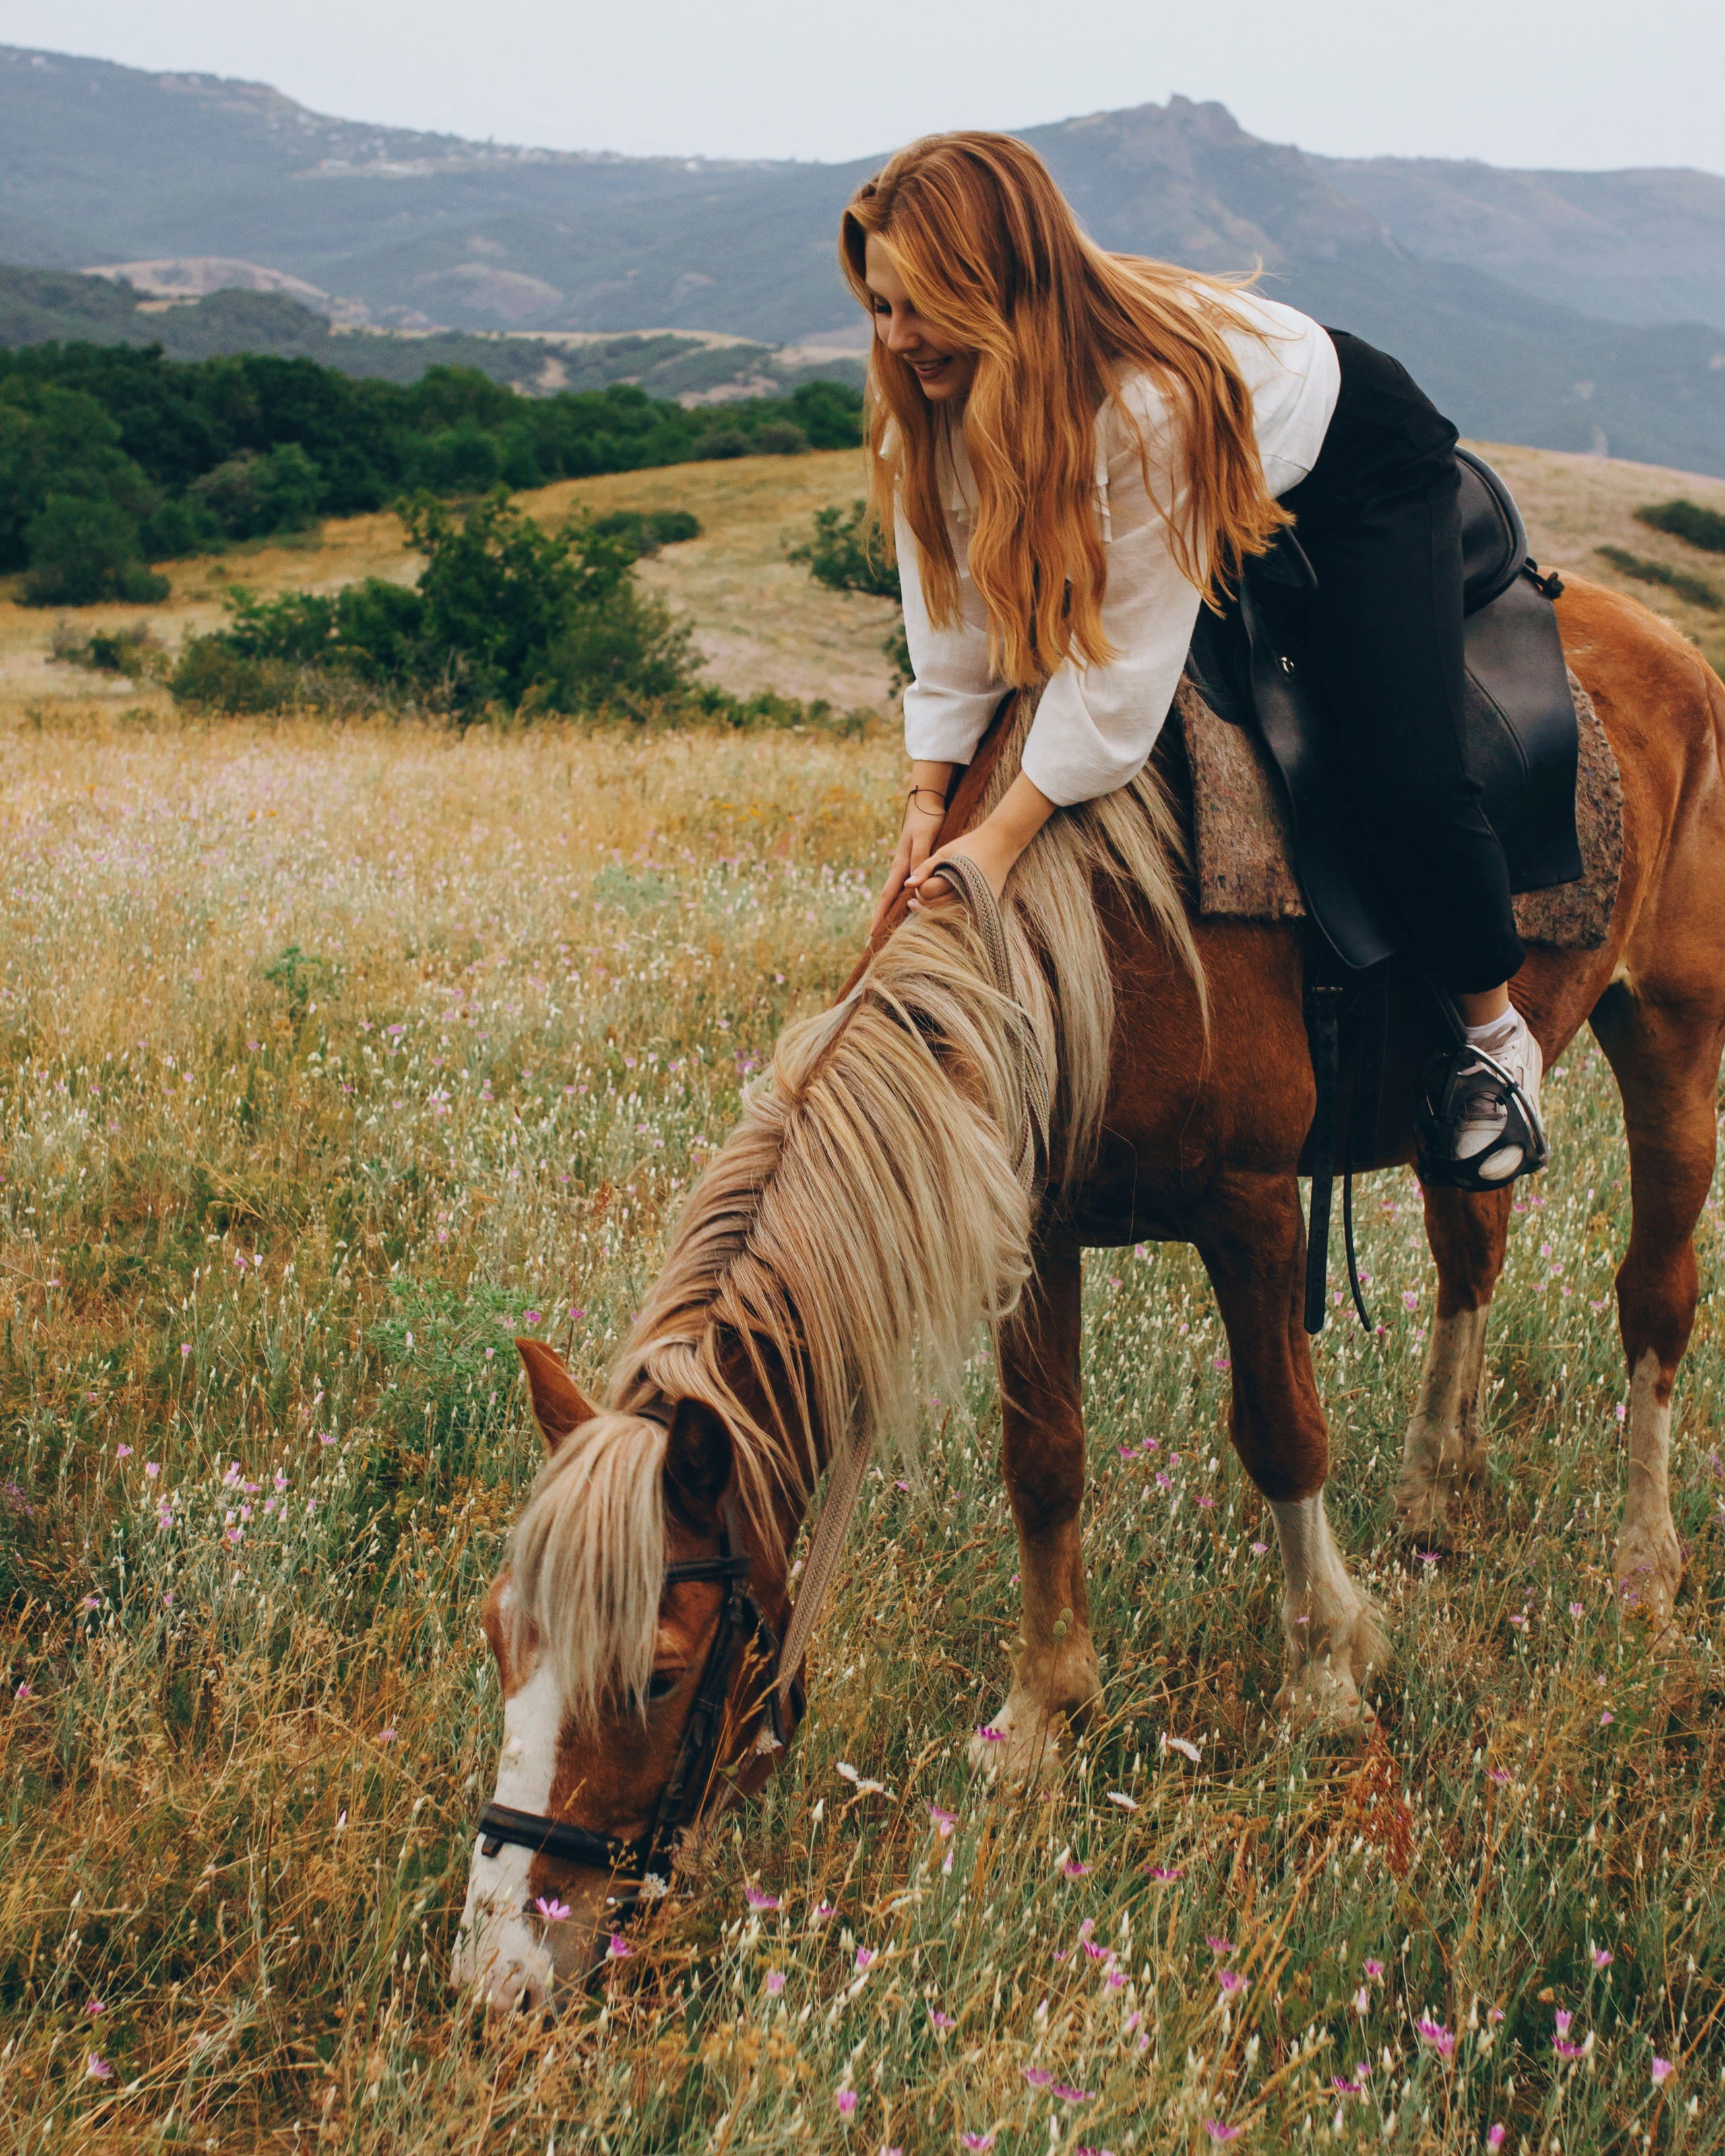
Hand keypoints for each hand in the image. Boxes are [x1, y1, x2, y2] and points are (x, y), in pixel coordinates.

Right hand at [869, 768, 952, 937]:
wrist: (926, 804)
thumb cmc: (927, 820)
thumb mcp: (924, 838)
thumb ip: (920, 859)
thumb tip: (912, 884)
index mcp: (900, 864)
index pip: (887, 895)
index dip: (880, 915)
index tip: (873, 933)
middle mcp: (899, 868)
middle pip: (887, 899)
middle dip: (880, 919)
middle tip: (873, 940)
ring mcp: (904, 867)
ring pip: (895, 895)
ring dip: (890, 912)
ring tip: (887, 931)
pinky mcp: (912, 865)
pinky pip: (904, 888)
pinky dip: (901, 902)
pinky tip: (905, 910)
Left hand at [904, 826, 1014, 907]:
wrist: (1001, 844)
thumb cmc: (969, 845)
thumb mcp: (945, 851)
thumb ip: (925, 868)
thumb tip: (906, 885)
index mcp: (955, 877)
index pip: (927, 892)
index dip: (919, 888)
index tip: (920, 883)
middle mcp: (968, 894)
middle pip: (936, 907)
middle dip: (924, 902)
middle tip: (920, 893)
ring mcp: (978, 903)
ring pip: (949, 916)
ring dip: (936, 910)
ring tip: (930, 900)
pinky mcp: (985, 908)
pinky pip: (964, 918)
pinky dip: (952, 914)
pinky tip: (945, 905)